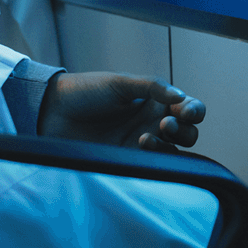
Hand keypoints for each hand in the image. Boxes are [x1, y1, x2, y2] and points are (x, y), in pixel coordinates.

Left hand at [36, 72, 204, 149]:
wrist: (53, 113)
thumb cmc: (85, 92)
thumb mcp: (121, 83)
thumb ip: (153, 87)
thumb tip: (181, 96)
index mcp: (155, 100)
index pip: (189, 107)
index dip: (193, 110)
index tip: (184, 111)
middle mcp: (153, 122)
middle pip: (188, 132)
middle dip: (183, 129)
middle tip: (164, 123)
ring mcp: (142, 143)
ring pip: (175, 150)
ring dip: (169, 144)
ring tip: (145, 137)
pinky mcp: (128, 161)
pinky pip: (154, 164)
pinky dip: (156, 157)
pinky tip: (140, 145)